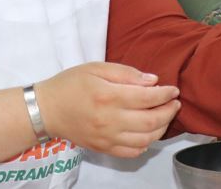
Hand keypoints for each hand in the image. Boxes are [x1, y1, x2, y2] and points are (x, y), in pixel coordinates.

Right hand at [37, 62, 180, 157]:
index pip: (147, 98)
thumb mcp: (97, 68)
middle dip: (169, 112)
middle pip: (151, 121)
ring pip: (145, 139)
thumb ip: (126, 73)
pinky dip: (145, 144)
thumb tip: (153, 81)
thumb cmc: (71, 84)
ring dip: (161, 129)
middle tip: (175, 103)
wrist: (45, 109)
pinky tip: (148, 133)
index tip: (173, 90)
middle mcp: (109, 120)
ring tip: (165, 116)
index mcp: (109, 96)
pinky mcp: (103, 148)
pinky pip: (131, 152)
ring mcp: (106, 137)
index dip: (165, 94)